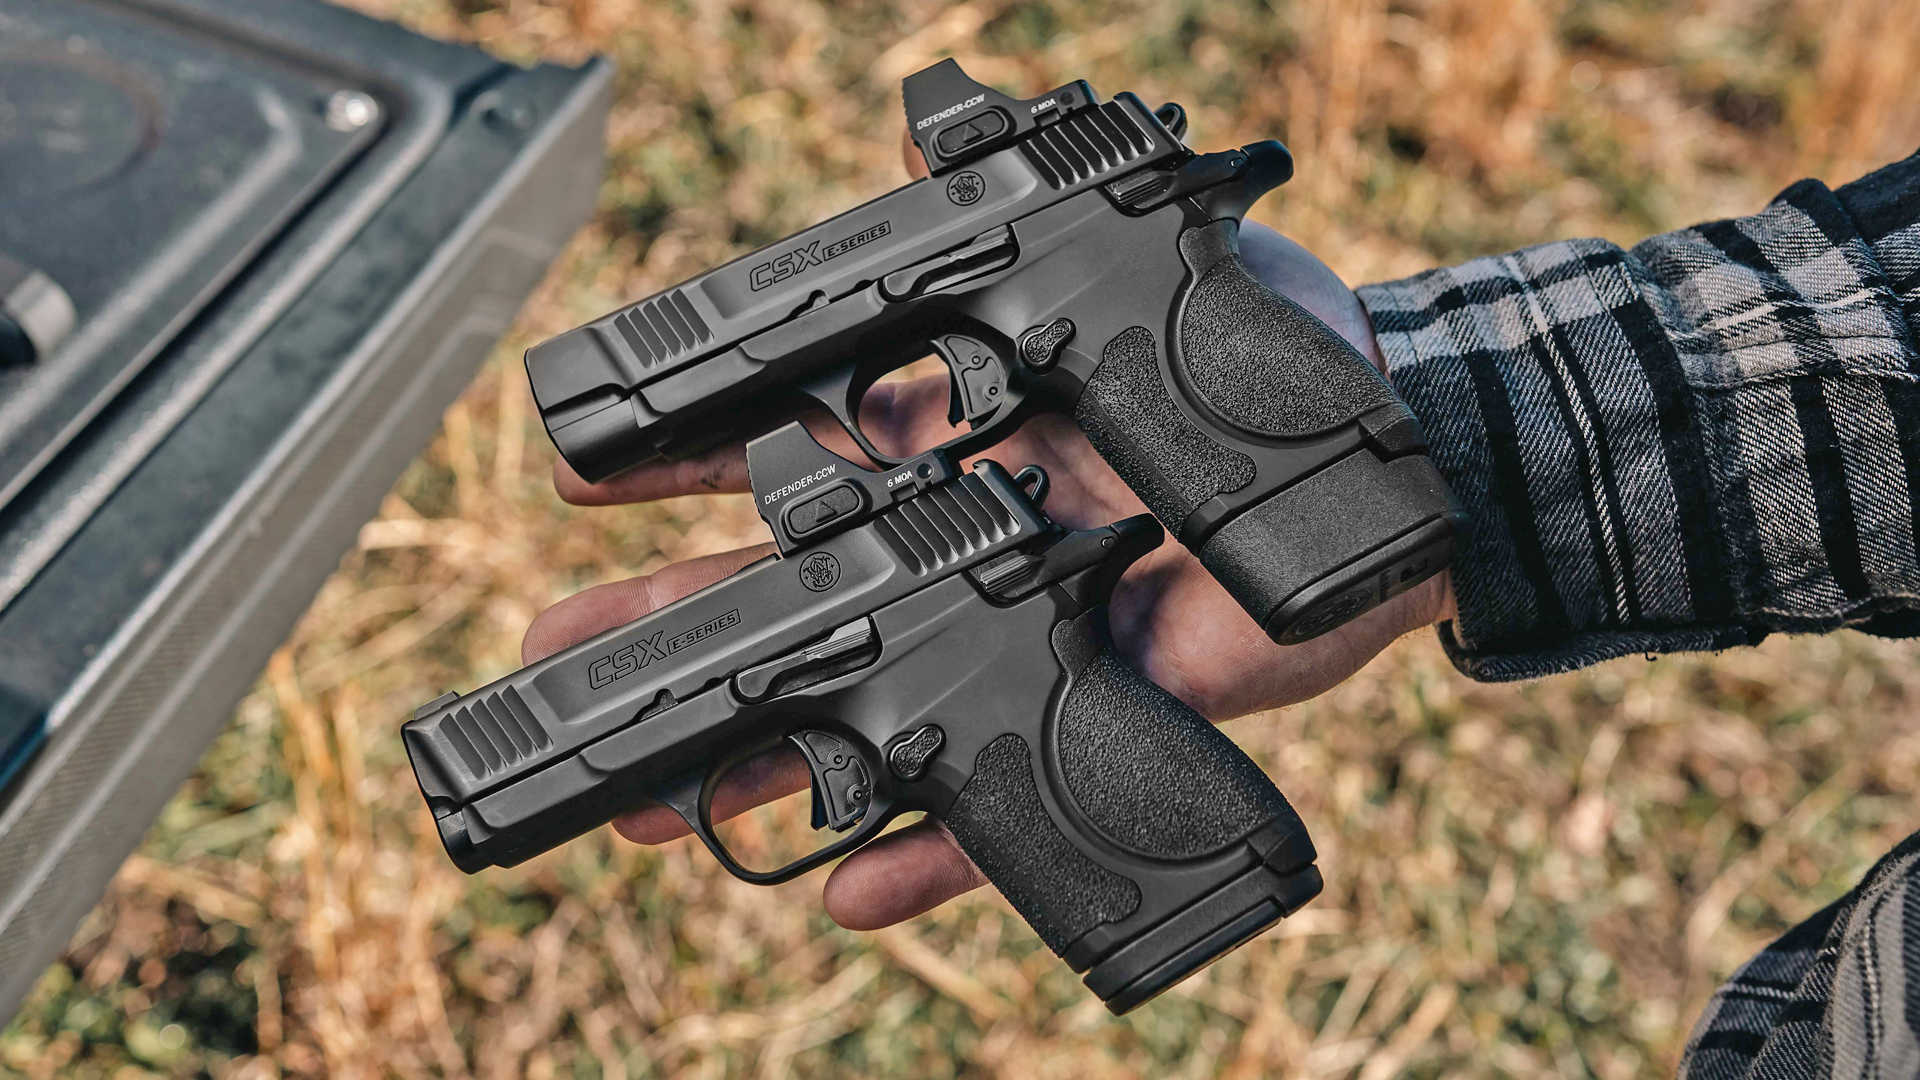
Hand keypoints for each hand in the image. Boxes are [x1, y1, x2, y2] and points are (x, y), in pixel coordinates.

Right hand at [521, 142, 1453, 931]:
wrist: (1378, 495)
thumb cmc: (1256, 373)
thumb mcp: (1134, 288)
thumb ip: (1025, 242)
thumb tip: (915, 147)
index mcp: (952, 452)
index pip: (788, 459)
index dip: (683, 466)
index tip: (580, 474)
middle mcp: (955, 559)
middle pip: (787, 609)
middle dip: (670, 635)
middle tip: (562, 667)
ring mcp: (1010, 654)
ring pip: (854, 726)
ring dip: (754, 768)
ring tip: (654, 805)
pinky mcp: (1085, 730)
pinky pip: (996, 817)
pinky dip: (930, 857)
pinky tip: (851, 892)